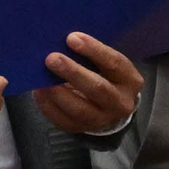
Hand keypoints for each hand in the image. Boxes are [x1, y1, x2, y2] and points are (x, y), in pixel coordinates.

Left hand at [29, 32, 145, 135]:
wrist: (108, 107)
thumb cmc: (103, 74)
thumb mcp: (105, 63)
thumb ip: (90, 54)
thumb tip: (63, 40)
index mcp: (130, 80)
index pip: (114, 64)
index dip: (93, 50)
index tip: (71, 38)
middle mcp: (121, 103)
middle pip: (98, 89)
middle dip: (73, 72)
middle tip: (51, 58)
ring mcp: (102, 120)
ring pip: (79, 109)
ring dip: (57, 92)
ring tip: (40, 78)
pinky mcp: (82, 129)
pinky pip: (63, 120)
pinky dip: (48, 106)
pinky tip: (39, 92)